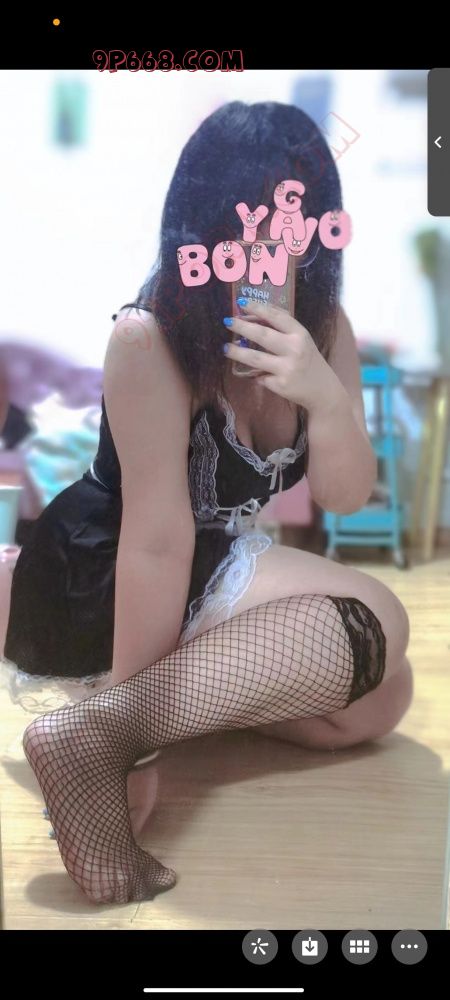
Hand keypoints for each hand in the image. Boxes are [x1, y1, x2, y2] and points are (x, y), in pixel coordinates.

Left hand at [222, 299, 340, 413]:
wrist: (323, 390)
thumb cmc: (308, 360)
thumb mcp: (302, 340)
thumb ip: (283, 327)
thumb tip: (255, 312)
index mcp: (300, 334)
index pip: (276, 316)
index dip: (258, 308)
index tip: (242, 303)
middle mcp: (294, 349)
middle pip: (262, 335)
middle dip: (241, 327)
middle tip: (227, 321)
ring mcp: (287, 368)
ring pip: (255, 358)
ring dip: (237, 352)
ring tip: (226, 348)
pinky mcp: (280, 385)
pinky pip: (260, 377)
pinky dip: (257, 375)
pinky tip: (258, 374)